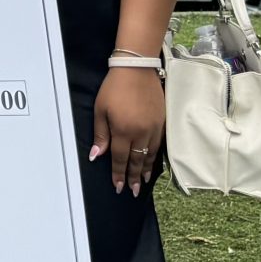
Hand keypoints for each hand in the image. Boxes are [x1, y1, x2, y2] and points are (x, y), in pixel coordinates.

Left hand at [90, 67, 164, 195]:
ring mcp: (154, 128)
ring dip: (146, 169)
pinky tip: (152, 162)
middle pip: (137, 160)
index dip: (119, 174)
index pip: (121, 159)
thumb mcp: (101, 110)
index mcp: (123, 130)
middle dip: (134, 177)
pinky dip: (155, 156)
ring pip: (150, 154)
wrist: (137, 69)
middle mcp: (140, 132)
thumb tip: (98, 156)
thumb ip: (101, 135)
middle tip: (132, 191)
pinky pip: (159, 144)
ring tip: (143, 181)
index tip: (118, 187)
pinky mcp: (162, 121)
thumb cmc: (114, 88)